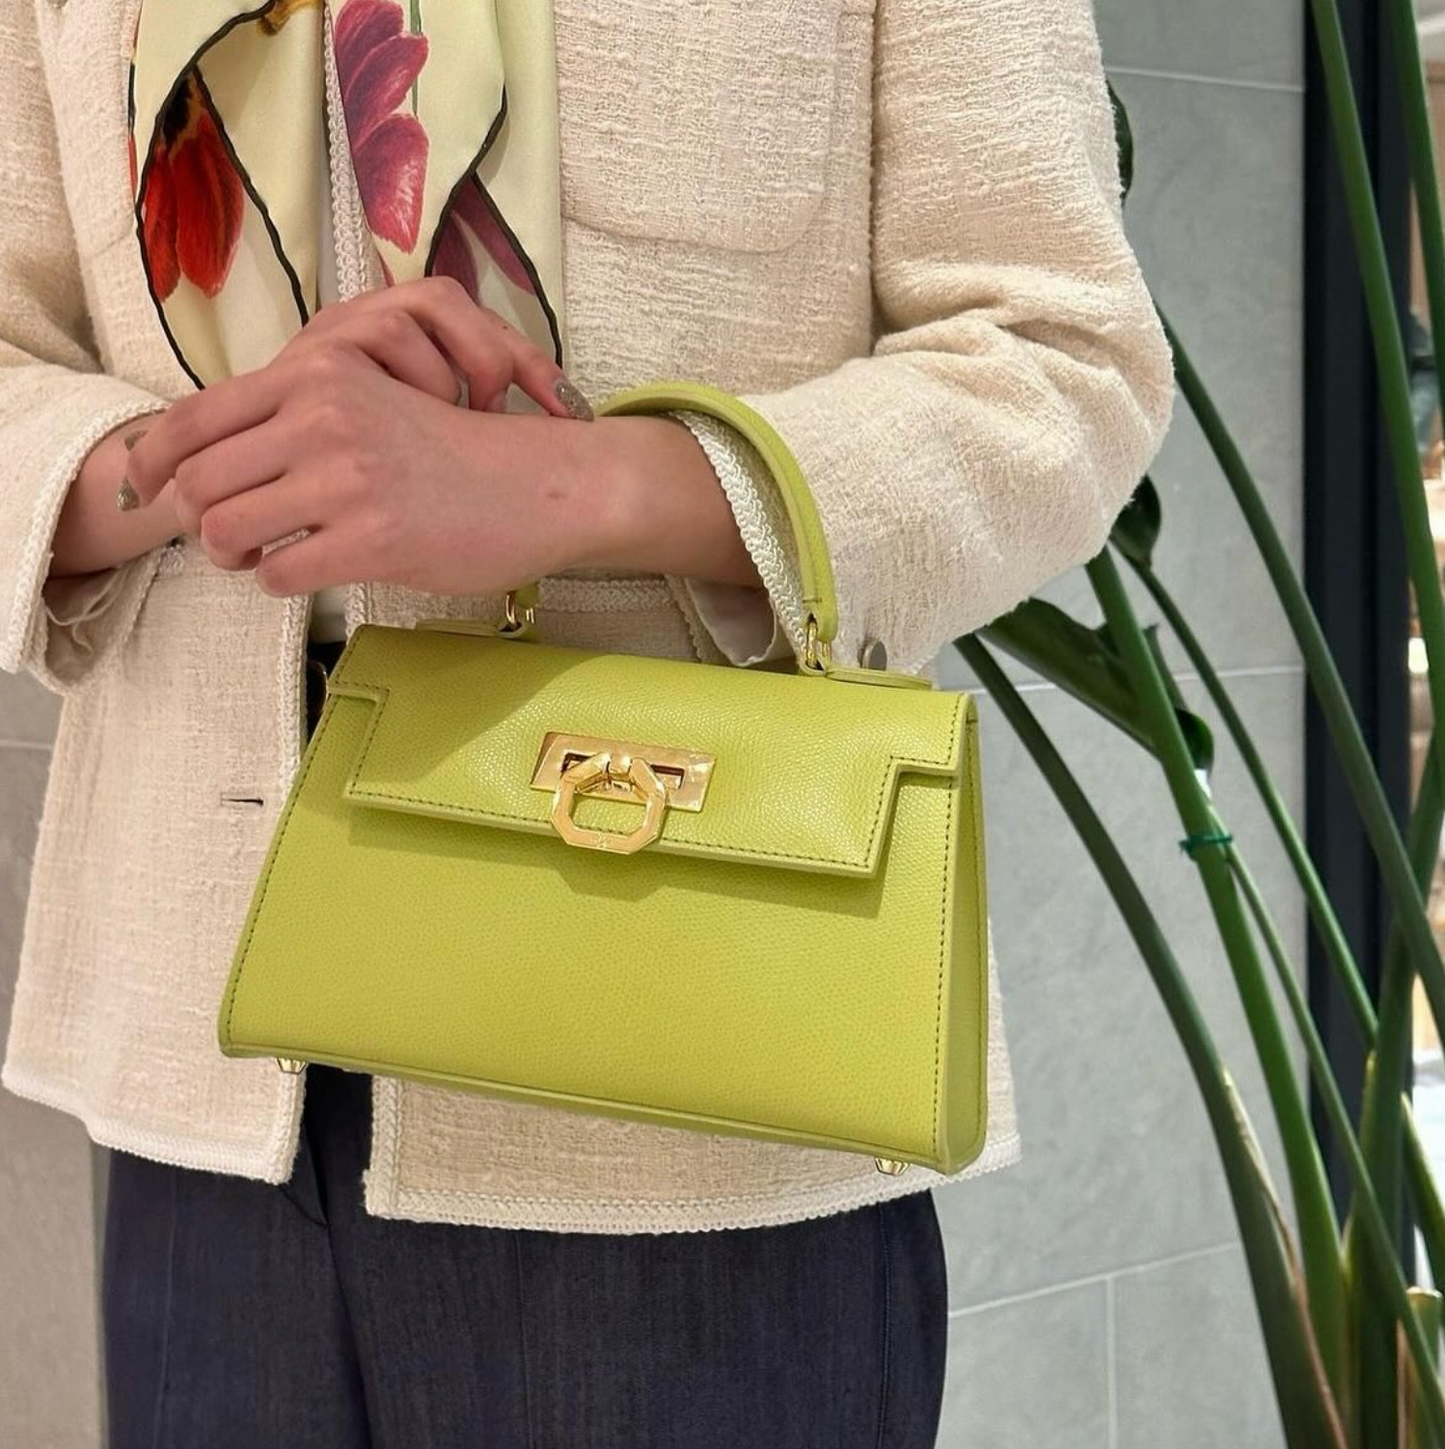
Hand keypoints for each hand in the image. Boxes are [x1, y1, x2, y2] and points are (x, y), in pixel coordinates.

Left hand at [122, 277, 762, 598]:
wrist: (542, 484)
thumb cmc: (458, 450)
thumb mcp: (372, 403)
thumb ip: (299, 416)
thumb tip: (215, 461)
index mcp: (317, 377)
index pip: (194, 417)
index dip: (152, 461)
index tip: (149, 490)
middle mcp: (323, 419)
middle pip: (199, 482)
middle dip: (201, 519)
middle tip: (231, 536)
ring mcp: (347, 480)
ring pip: (227, 531)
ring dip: (236, 555)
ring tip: (267, 554)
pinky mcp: (374, 540)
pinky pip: (281, 574)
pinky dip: (284, 582)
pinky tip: (315, 570)